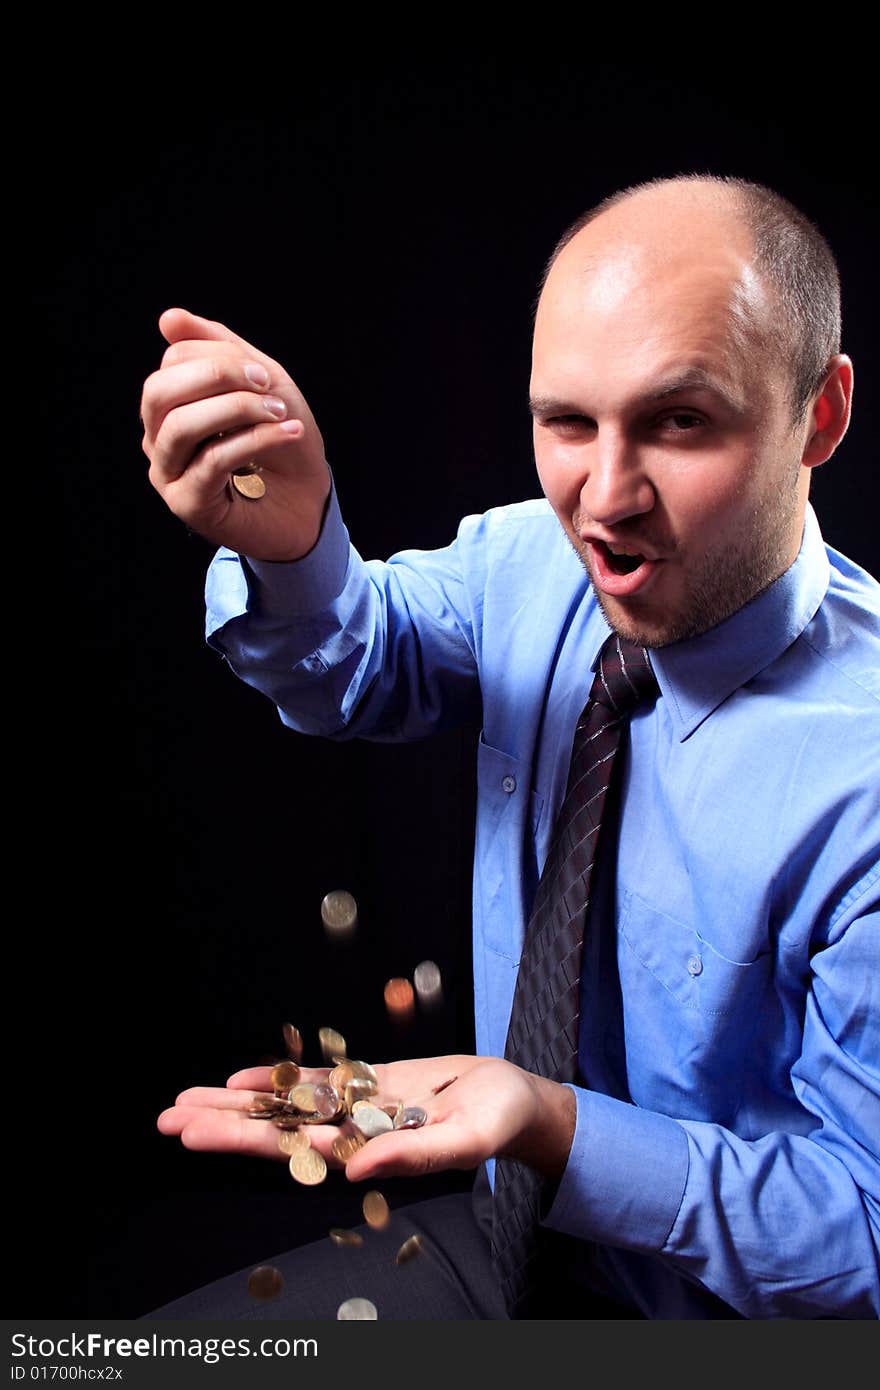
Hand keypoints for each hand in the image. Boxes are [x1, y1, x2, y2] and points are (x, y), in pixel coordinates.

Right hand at [140, 308, 331, 560]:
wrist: (308, 504)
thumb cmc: (282, 444)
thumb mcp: (260, 384)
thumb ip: (219, 349)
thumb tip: (167, 318)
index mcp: (170, 407)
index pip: (172, 363)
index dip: (219, 359)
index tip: (264, 374)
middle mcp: (158, 440)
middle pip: (159, 392)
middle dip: (216, 376)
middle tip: (266, 382)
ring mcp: (168, 474)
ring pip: (181, 426)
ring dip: (237, 409)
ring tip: (280, 411)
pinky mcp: (187, 504)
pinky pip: (212, 460)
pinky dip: (254, 440)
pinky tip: (287, 432)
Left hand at [157, 1055, 575, 1180]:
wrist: (513, 1098)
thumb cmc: (496, 1124)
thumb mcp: (463, 1140)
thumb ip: (413, 1157)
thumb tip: (357, 1171)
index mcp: (369, 1155)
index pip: (294, 1151)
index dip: (249, 1140)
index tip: (201, 1131)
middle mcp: (351, 1135)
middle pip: (274, 1130)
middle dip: (221, 1125)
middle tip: (168, 1120)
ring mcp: (354, 1109)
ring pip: (284, 1106)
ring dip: (236, 1105)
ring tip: (184, 1102)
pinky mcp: (365, 1084)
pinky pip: (313, 1084)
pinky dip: (276, 1080)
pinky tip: (241, 1079)